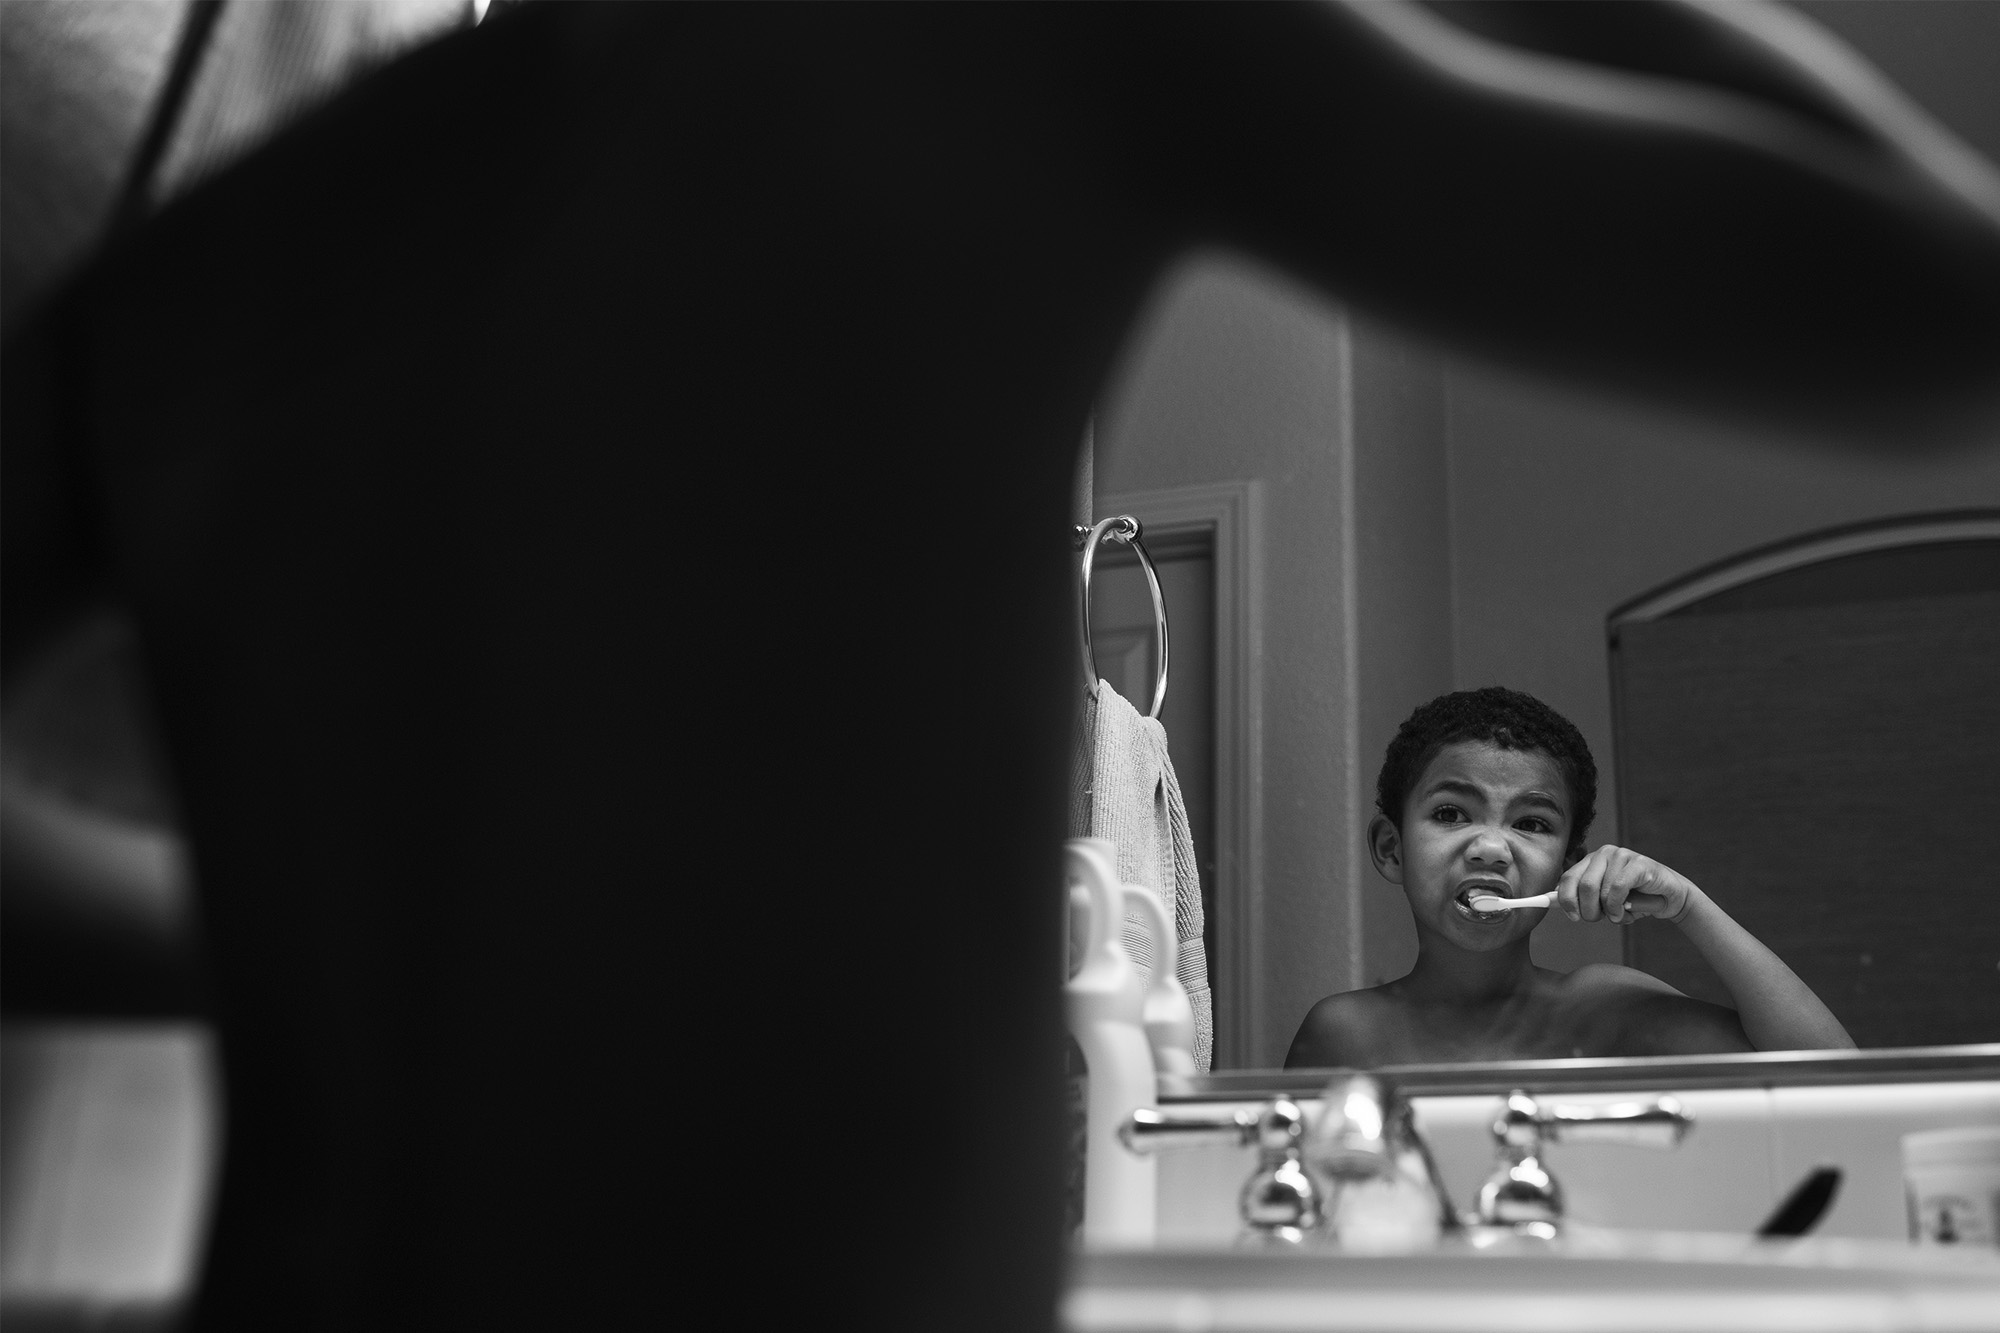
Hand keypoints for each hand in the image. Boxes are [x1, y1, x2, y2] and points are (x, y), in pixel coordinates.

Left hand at [1557, 845, 1699, 925]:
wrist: (1669, 898)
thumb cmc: (1635, 900)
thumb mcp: (1605, 902)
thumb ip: (1584, 900)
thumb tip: (1558, 904)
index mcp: (1591, 861)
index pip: (1568, 878)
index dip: (1566, 900)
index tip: (1573, 916)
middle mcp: (1603, 854)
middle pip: (1583, 886)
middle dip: (1588, 910)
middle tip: (1598, 919)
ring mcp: (1621, 856)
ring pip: (1599, 890)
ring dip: (1607, 912)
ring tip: (1618, 915)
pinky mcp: (1638, 863)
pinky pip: (1617, 889)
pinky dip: (1617, 907)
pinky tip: (1625, 912)